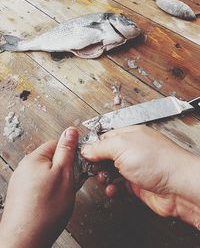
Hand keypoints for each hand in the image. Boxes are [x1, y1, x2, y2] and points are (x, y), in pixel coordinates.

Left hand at [0, 127, 78, 247]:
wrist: (25, 239)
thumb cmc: (45, 209)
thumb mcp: (64, 173)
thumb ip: (67, 150)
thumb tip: (70, 131)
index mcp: (34, 158)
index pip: (56, 144)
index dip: (69, 153)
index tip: (77, 163)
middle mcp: (25, 168)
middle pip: (51, 159)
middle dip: (64, 169)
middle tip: (70, 182)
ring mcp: (22, 182)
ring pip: (47, 173)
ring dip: (57, 181)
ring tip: (61, 195)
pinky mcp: (21, 194)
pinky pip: (40, 185)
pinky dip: (48, 190)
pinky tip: (52, 202)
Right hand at [81, 125, 199, 228]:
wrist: (178, 187)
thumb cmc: (158, 161)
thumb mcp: (121, 146)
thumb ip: (101, 147)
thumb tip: (86, 149)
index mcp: (129, 135)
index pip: (105, 138)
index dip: (93, 146)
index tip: (83, 155)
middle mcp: (132, 150)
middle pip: (106, 155)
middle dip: (97, 163)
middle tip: (93, 169)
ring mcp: (135, 167)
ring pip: (111, 171)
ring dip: (104, 177)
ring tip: (104, 179)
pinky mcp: (137, 184)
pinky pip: (118, 185)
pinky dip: (113, 188)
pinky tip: (112, 189)